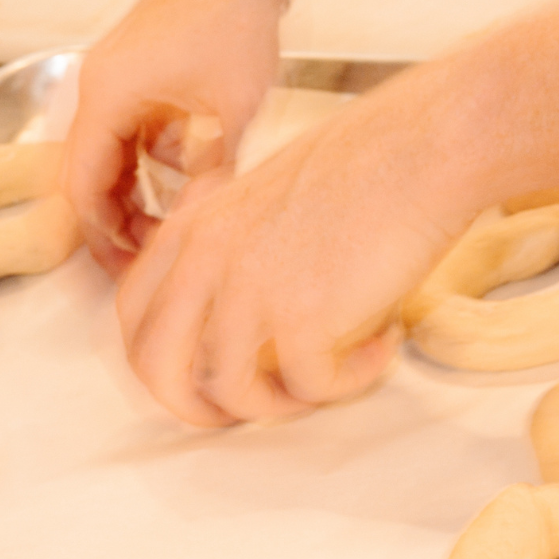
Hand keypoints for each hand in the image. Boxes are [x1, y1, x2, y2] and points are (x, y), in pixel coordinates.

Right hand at [65, 0, 293, 273]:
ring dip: (136, 190)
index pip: (81, 188)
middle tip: (148, 256)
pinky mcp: (137, 70)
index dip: (101, 237)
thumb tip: (197, 229)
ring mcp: (114, 76)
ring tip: (174, 221)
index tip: (127, 268)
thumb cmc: (234, 19)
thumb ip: (210, 175)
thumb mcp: (230, 112)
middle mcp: (97, 87)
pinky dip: (151, 157)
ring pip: (110, 153)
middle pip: (88, 174)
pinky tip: (192, 171)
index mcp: (105, 98)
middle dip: (116, 220)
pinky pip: (130, 129)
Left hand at [114, 70, 475, 425]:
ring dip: (276, 404)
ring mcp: (250, 289)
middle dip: (194, 404)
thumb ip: (234, 242)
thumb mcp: (267, 191)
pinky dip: (347, 383)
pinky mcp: (304, 317)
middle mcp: (208, 258)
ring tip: (323, 384)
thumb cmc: (367, 157)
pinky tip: (380, 351)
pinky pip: (308, 387)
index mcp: (194, 224)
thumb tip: (239, 306)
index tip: (195, 373)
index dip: (159, 357)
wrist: (423, 146)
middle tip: (242, 412)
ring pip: (227, 391)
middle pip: (157, 366)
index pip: (134, 312)